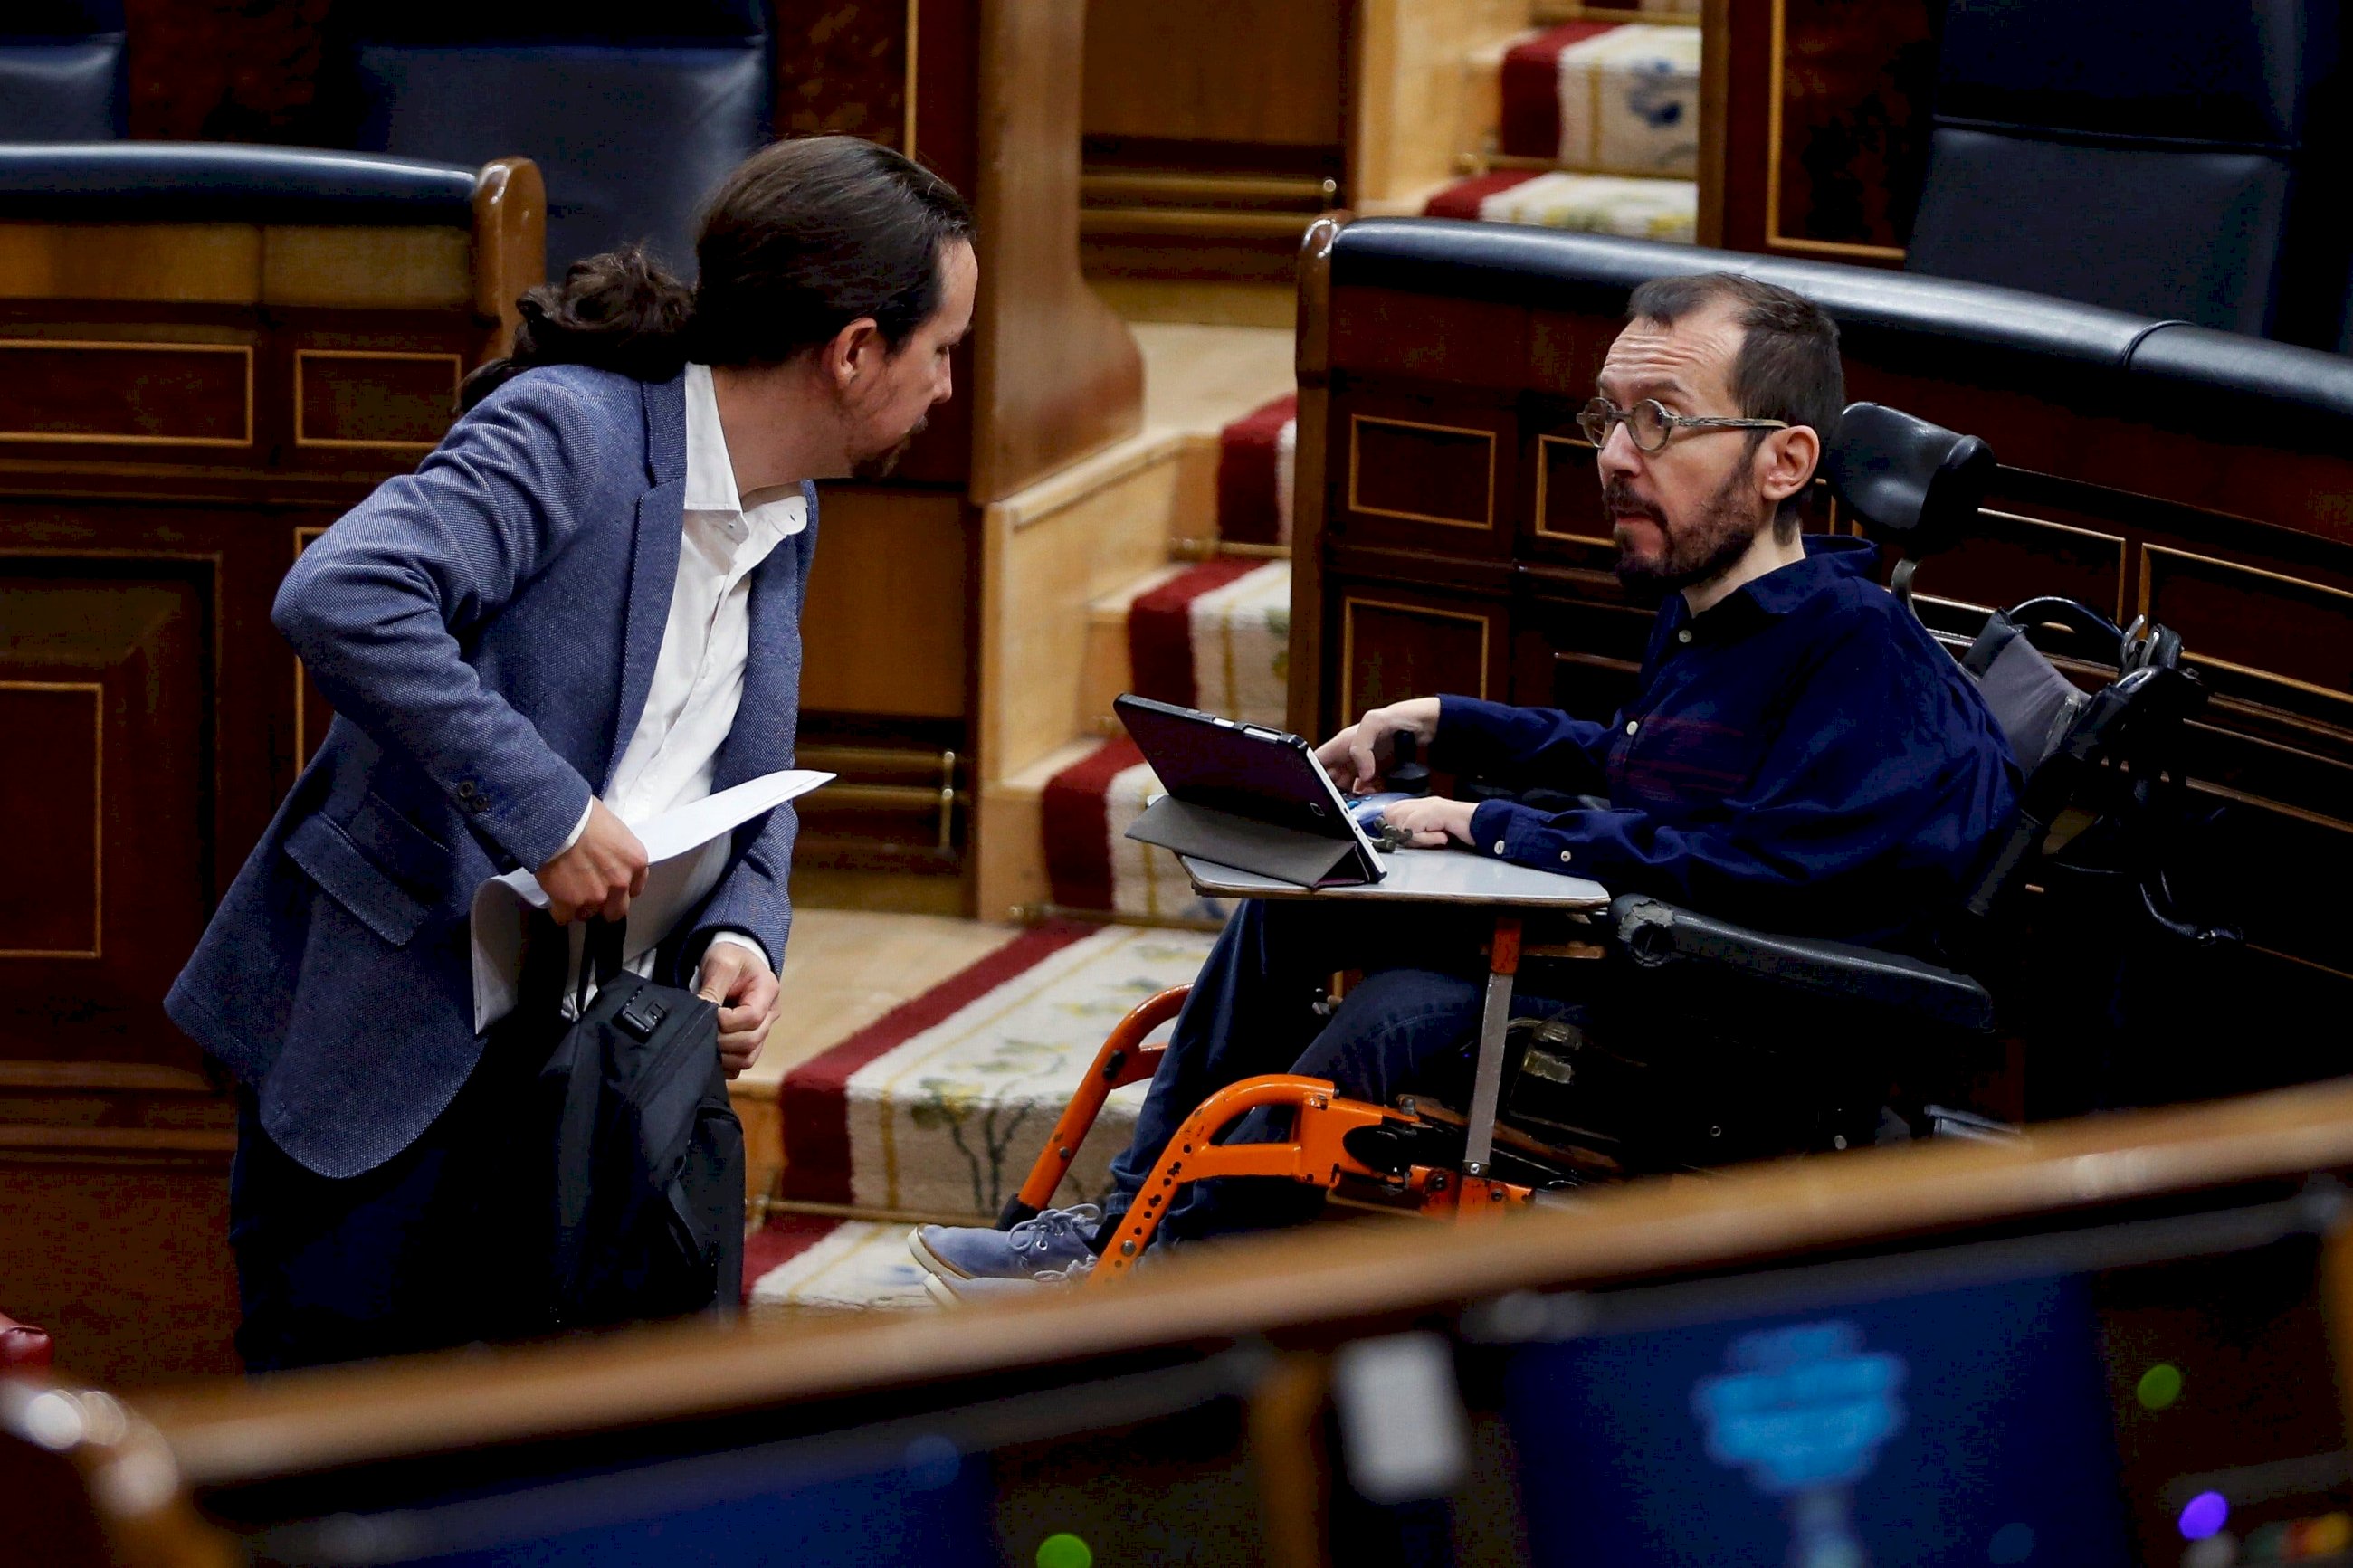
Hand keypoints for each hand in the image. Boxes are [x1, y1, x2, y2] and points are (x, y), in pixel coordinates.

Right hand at [537, 798, 647, 923]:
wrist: (554, 819)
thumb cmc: (583, 814)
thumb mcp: (614, 830)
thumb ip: (617, 853)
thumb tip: (608, 858)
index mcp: (636, 862)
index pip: (635, 888)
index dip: (619, 888)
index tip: (609, 883)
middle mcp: (620, 882)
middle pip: (617, 910)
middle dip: (604, 904)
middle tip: (589, 892)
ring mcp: (596, 895)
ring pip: (589, 914)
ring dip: (579, 905)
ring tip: (567, 889)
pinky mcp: (570, 903)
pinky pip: (564, 917)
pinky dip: (558, 910)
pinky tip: (554, 896)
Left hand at [697, 941, 779, 1078]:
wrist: (732, 963)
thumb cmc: (729, 958)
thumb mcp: (721, 962)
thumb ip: (713, 988)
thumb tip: (703, 1015)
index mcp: (768, 991)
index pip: (752, 1017)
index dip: (728, 1021)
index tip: (711, 1012)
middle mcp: (770, 1015)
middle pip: (751, 1041)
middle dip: (722, 1040)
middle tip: (702, 1030)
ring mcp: (762, 1031)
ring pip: (748, 1057)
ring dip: (723, 1055)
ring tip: (705, 1041)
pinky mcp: (751, 1043)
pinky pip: (740, 1064)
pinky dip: (725, 1064)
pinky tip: (710, 1052)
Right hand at [1314, 697, 1441, 794]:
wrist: (1424, 725)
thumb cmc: (1398, 717)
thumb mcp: (1374, 723)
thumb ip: (1361, 747)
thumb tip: (1362, 774)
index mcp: (1342, 743)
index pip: (1318, 762)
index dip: (1313, 776)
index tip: (1318, 790)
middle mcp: (1350, 756)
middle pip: (1332, 780)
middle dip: (1334, 793)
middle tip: (1341, 804)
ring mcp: (1365, 766)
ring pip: (1350, 789)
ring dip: (1353, 798)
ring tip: (1359, 805)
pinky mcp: (1379, 775)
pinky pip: (1369, 791)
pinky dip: (1370, 798)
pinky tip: (1375, 801)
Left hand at [1381, 795, 1477, 848]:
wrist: (1484, 825)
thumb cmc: (1462, 832)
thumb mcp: (1433, 833)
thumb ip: (1416, 832)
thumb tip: (1398, 837)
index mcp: (1421, 805)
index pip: (1390, 810)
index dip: (1393, 825)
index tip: (1405, 838)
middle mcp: (1423, 802)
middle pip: (1390, 813)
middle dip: (1400, 831)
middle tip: (1422, 839)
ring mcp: (1429, 805)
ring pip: (1400, 821)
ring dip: (1414, 836)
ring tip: (1433, 838)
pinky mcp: (1435, 811)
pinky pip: (1414, 827)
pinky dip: (1425, 838)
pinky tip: (1441, 837)